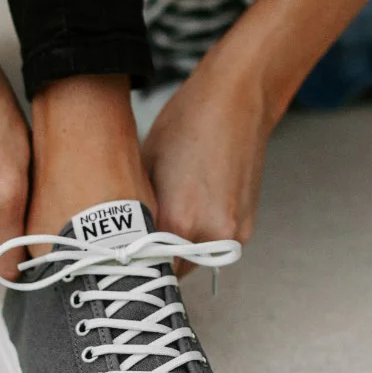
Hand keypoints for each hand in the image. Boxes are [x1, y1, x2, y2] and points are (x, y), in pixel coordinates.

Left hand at [141, 53, 273, 261]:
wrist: (236, 103)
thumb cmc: (187, 124)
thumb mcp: (144, 166)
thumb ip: (137, 209)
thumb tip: (124, 233)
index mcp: (177, 220)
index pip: (148, 266)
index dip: (135, 260)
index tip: (126, 254)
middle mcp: (209, 234)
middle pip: (173, 269)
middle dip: (158, 256)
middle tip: (145, 236)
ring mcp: (233, 232)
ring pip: (195, 259)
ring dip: (181, 247)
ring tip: (174, 214)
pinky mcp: (247, 226)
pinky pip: (215, 245)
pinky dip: (203, 235)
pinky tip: (196, 205)